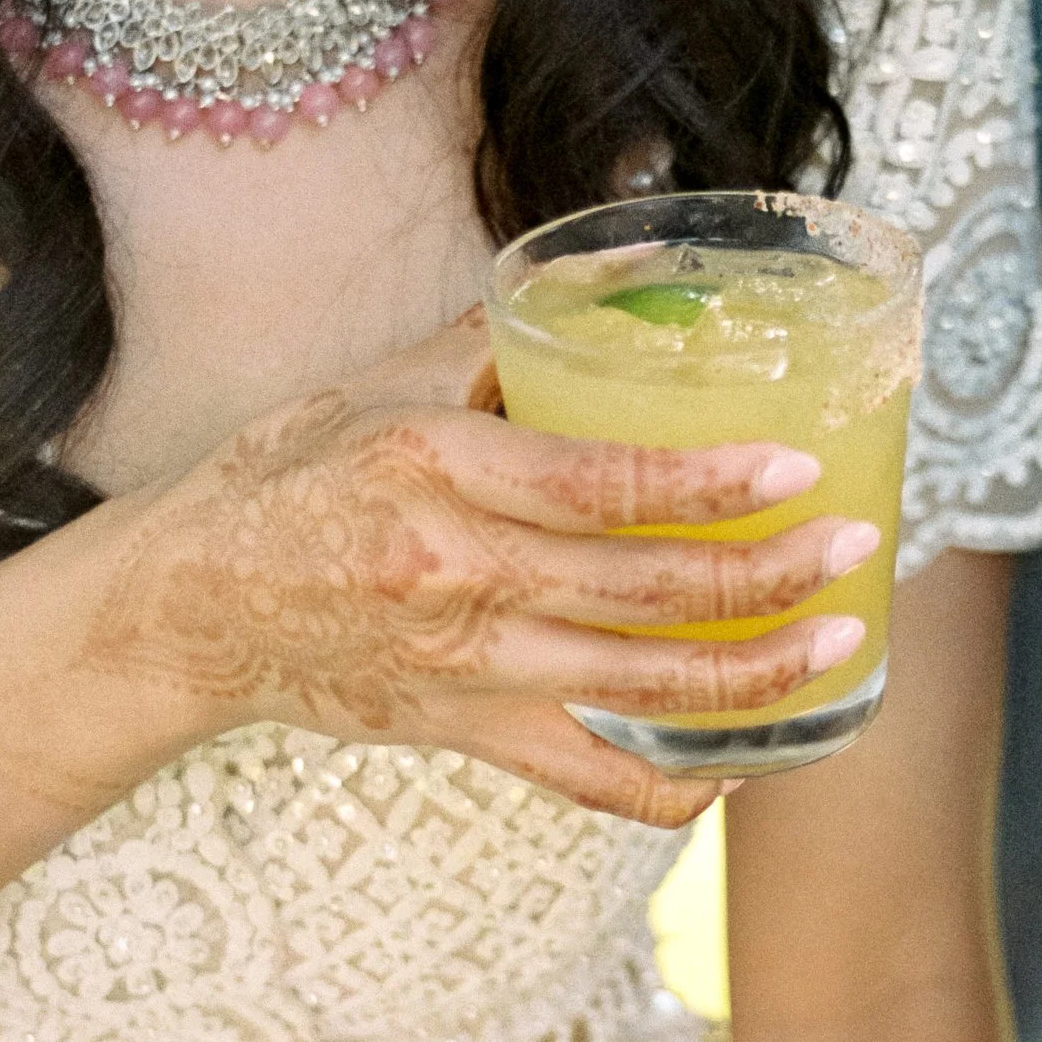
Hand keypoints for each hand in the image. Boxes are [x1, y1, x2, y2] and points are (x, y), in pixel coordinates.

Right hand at [81, 313, 878, 827]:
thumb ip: (500, 335)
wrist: (189, 606)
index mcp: (435, 467)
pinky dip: (673, 784)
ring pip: (635, 690)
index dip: (706, 482)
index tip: (795, 467)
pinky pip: (589, 779)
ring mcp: (461, 666)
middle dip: (765, 578)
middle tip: (852, 550)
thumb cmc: (290, 478)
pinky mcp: (461, 733)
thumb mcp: (381, 383)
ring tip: (837, 647)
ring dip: (751, 677)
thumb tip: (622, 257)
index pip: (596, 482)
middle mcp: (453, 572)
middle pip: (640, 592)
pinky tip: (744, 761)